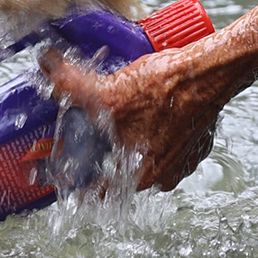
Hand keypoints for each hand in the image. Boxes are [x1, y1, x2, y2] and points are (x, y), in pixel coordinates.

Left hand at [42, 0, 257, 189]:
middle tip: (86, 129)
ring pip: (145, 156)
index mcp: (136, 177)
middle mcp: (161, 178)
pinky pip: (169, 142)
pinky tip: (151, 109)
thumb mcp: (109, 90)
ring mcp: (183, 162)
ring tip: (120, 114)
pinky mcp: (198, 143)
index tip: (51, 167)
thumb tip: (45, 66)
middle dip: (100, 152)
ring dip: (131, 140)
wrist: (212, 73)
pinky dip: (157, 129)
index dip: (68, 177)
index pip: (92, 191)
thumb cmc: (165, 88)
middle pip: (118, 171)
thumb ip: (71, 84)